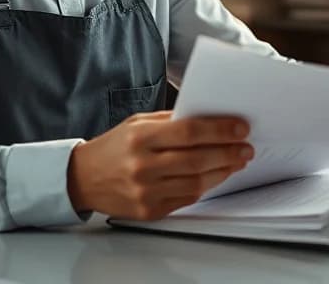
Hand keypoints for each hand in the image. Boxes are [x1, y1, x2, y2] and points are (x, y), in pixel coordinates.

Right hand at [67, 111, 252, 219]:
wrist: (82, 178)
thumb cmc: (113, 147)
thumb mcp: (137, 124)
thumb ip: (171, 121)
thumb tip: (210, 118)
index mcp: (140, 138)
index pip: (189, 132)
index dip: (220, 130)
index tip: (240, 128)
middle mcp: (142, 166)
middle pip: (197, 159)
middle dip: (228, 152)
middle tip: (246, 148)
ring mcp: (145, 191)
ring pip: (196, 183)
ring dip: (222, 171)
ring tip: (235, 161)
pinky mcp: (149, 211)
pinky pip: (187, 198)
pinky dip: (205, 186)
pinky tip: (214, 175)